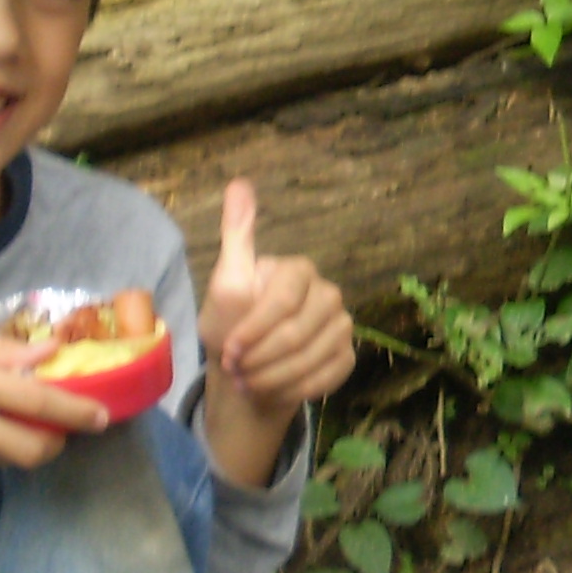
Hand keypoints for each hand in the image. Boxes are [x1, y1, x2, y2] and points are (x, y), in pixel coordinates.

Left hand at [197, 180, 355, 464]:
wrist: (245, 371)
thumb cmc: (231, 324)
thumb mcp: (225, 283)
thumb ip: (237, 237)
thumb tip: (239, 183)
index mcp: (299, 271)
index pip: (284, 300)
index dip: (255, 329)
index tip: (229, 350)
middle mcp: (328, 294)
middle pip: (298, 333)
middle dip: (260, 359)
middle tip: (236, 371)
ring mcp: (342, 326)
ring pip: (312, 359)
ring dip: (273, 378)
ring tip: (248, 382)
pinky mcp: (347, 356)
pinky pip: (327, 377)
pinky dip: (295, 389)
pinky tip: (274, 389)